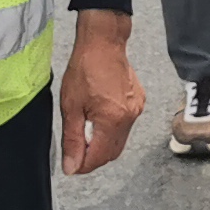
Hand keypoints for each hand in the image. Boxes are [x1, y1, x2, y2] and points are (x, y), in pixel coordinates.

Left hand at [57, 11, 143, 175]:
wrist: (103, 42)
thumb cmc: (85, 68)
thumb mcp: (70, 107)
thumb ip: (72, 140)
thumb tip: (71, 167)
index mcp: (112, 120)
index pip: (99, 157)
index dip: (84, 166)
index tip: (72, 166)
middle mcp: (129, 118)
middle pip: (113, 153)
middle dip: (94, 158)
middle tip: (76, 153)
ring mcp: (137, 110)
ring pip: (120, 141)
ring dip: (103, 144)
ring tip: (84, 133)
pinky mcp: (139, 102)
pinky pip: (126, 126)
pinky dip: (112, 131)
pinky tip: (98, 120)